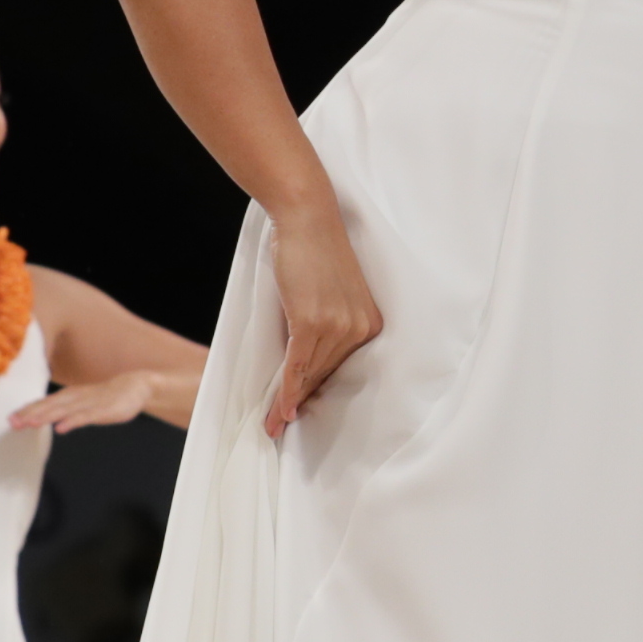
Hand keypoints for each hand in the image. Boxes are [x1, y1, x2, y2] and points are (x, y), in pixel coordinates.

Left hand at [10, 373, 162, 435]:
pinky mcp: (102, 411)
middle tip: (12, 423)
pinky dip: (72, 422)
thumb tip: (43, 417)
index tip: (10, 420)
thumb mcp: (81, 402)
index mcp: (68, 396)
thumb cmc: (105, 397)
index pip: (43, 404)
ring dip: (45, 416)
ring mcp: (87, 403)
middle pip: (48, 406)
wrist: (133, 387)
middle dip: (30, 414)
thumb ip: (63, 410)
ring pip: (63, 411)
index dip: (26, 411)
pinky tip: (61, 428)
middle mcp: (74, 398)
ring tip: (29, 423)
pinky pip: (84, 417)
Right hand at [262, 210, 380, 442]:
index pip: (341, 367)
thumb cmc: (315, 248)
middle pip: (325, 375)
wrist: (308, 217)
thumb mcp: (331, 292)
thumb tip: (306, 357)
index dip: (319, 390)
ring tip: (272, 424)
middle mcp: (359, 329)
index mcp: (370, 323)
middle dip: (301, 401)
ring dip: (288, 403)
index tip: (303, 410)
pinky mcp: (312, 323)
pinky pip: (298, 366)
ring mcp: (337, 326)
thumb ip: (326, 323)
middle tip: (282, 424)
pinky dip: (287, 391)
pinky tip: (280, 410)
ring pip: (309, 375)